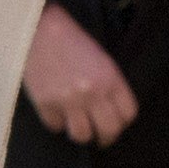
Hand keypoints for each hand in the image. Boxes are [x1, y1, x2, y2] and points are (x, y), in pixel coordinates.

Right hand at [23, 2, 136, 145]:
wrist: (40, 29)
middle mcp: (92, 92)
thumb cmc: (73, 41)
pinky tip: (57, 113)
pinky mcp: (45, 103)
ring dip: (81, 133)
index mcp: (110, 78)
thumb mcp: (102, 60)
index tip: (116, 123)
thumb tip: (112, 112)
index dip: (123, 122)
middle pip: (109, 130)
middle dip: (106, 137)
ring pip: (82, 135)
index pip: (128, 114)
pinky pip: (55, 126)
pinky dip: (57, 122)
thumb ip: (110, 85)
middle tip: (101, 137)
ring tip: (78, 126)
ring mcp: (68, 100)